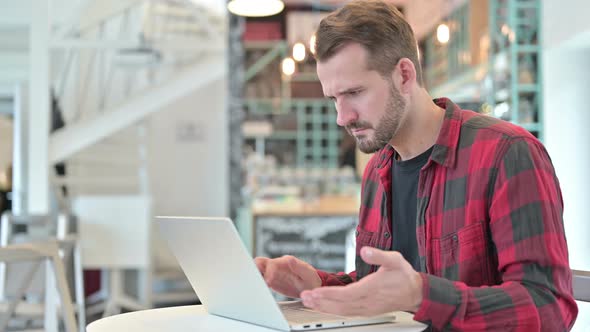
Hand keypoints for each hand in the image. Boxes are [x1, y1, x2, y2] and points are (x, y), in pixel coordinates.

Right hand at [254, 255, 321, 297]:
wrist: (310, 287)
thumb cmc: (310, 280)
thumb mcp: (308, 274)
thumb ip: (299, 267)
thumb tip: (289, 259)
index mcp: (285, 262)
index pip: (271, 263)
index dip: (268, 272)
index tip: (269, 281)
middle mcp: (277, 265)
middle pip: (259, 262)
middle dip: (255, 270)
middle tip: (257, 281)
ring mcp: (273, 272)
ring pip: (258, 270)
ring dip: (255, 276)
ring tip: (257, 287)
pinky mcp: (271, 280)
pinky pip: (261, 279)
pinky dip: (258, 283)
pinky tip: (260, 290)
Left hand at [300, 247, 422, 315]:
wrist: (415, 292)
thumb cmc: (403, 275)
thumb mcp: (395, 259)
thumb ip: (379, 255)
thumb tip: (365, 251)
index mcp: (373, 288)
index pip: (347, 294)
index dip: (330, 294)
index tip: (316, 292)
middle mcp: (368, 301)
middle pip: (340, 304)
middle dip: (321, 301)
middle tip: (305, 297)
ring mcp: (367, 308)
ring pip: (342, 310)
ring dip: (324, 307)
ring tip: (309, 302)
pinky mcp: (366, 311)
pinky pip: (347, 312)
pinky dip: (333, 310)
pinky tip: (323, 307)